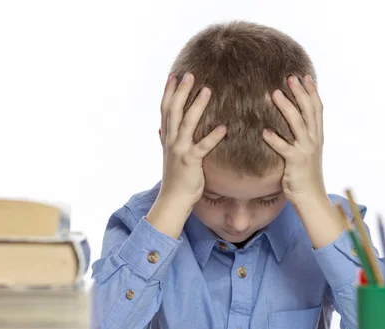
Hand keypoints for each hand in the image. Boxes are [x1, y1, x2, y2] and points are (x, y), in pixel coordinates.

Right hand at [158, 72, 226, 204]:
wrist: (173, 199)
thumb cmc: (175, 177)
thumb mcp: (168, 155)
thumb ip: (165, 140)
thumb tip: (160, 128)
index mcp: (167, 137)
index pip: (165, 109)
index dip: (168, 91)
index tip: (174, 75)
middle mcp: (171, 141)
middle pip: (174, 110)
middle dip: (181, 91)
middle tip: (191, 74)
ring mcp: (180, 150)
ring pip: (187, 123)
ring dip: (197, 106)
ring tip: (207, 90)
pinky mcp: (191, 162)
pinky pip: (203, 147)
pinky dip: (213, 137)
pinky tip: (224, 128)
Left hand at [262, 74, 327, 206]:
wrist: (312, 198)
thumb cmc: (305, 176)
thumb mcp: (307, 153)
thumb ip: (302, 137)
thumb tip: (294, 123)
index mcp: (317, 136)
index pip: (317, 108)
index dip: (311, 91)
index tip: (304, 76)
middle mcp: (314, 140)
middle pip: (308, 111)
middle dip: (300, 92)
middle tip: (289, 77)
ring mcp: (306, 150)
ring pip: (297, 124)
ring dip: (285, 107)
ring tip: (273, 93)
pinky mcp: (295, 162)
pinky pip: (284, 148)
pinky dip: (274, 139)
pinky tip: (264, 132)